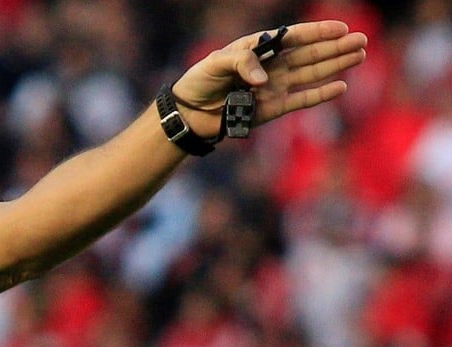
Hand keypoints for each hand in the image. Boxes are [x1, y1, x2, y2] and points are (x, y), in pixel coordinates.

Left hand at [172, 20, 367, 137]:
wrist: (190, 113)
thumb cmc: (199, 81)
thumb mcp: (216, 63)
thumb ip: (242, 64)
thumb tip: (265, 80)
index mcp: (258, 48)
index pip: (294, 37)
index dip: (318, 32)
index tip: (342, 27)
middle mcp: (271, 66)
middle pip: (309, 54)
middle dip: (336, 47)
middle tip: (362, 40)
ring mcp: (274, 87)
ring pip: (311, 74)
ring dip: (335, 65)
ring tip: (359, 56)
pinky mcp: (273, 108)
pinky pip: (301, 99)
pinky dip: (320, 94)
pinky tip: (340, 86)